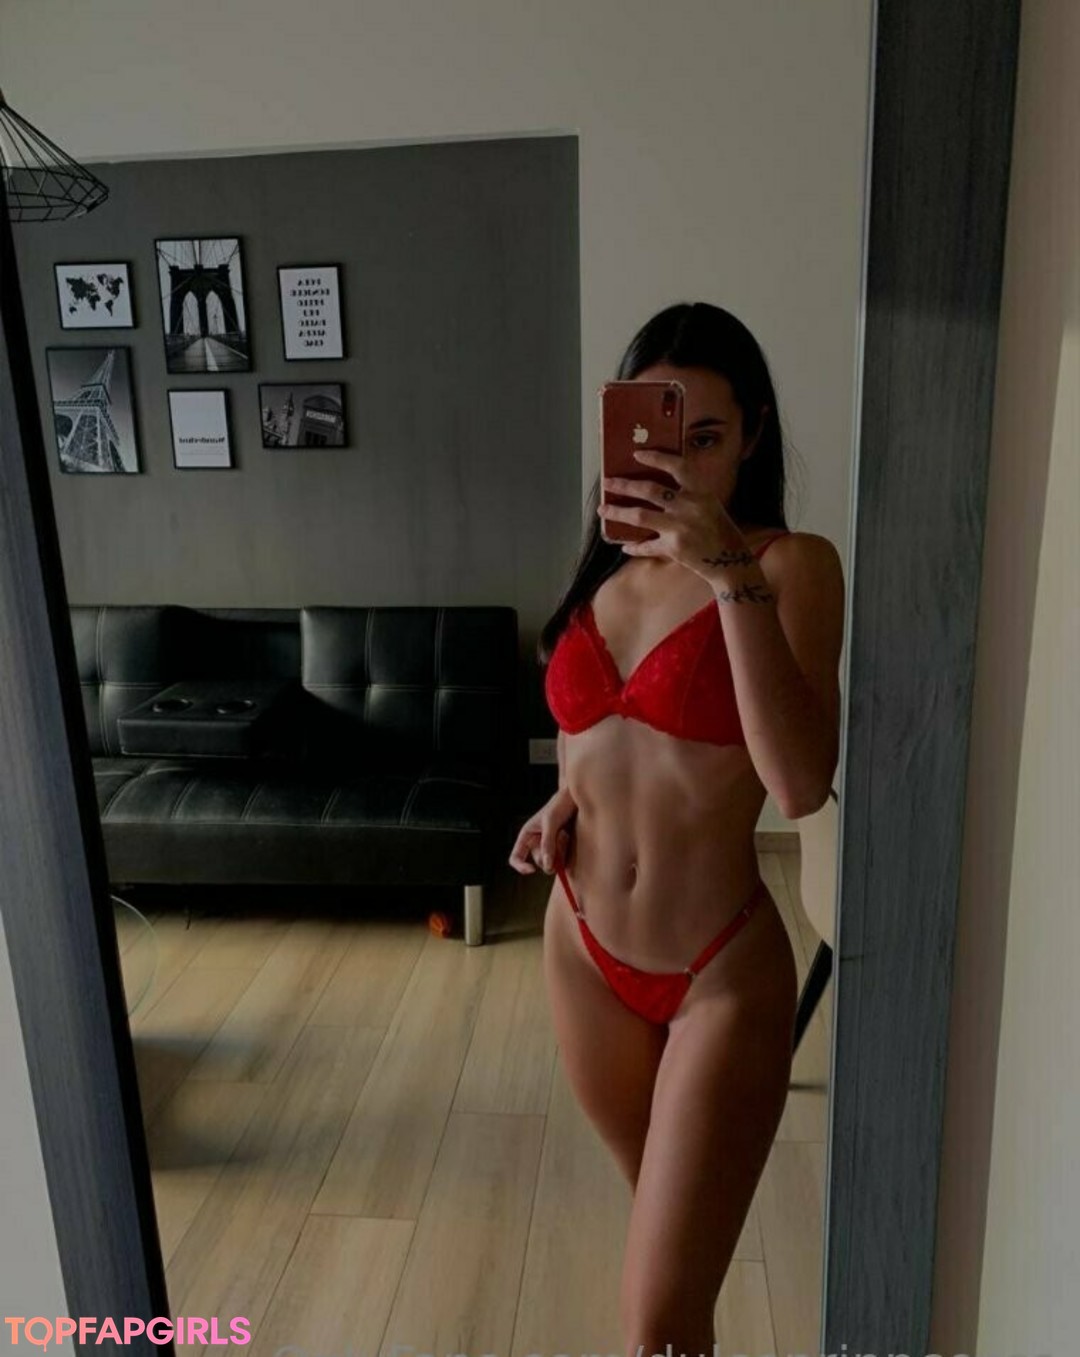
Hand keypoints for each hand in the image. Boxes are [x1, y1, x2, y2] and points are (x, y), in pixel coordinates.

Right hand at [508, 786, 577, 874]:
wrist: (576, 799)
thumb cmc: (560, 805)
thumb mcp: (551, 823)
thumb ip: (548, 843)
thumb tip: (546, 866)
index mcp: (527, 835)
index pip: (516, 858)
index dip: (521, 867)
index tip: (532, 870)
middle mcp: (536, 843)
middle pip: (539, 862)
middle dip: (550, 854)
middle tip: (560, 837)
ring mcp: (549, 847)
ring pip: (552, 863)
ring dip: (560, 853)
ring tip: (565, 835)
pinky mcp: (561, 849)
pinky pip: (562, 861)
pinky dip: (566, 853)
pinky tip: (568, 838)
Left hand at [598, 447, 752, 580]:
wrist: (730, 562)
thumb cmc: (719, 531)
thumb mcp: (709, 505)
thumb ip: (687, 495)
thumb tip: (655, 489)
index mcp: (701, 493)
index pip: (677, 467)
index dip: (656, 458)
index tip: (637, 454)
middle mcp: (690, 507)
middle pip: (650, 490)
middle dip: (625, 485)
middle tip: (608, 482)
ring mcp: (680, 528)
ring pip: (640, 516)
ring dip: (618, 512)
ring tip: (603, 510)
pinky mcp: (673, 548)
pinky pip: (647, 546)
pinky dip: (635, 547)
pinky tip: (625, 546)